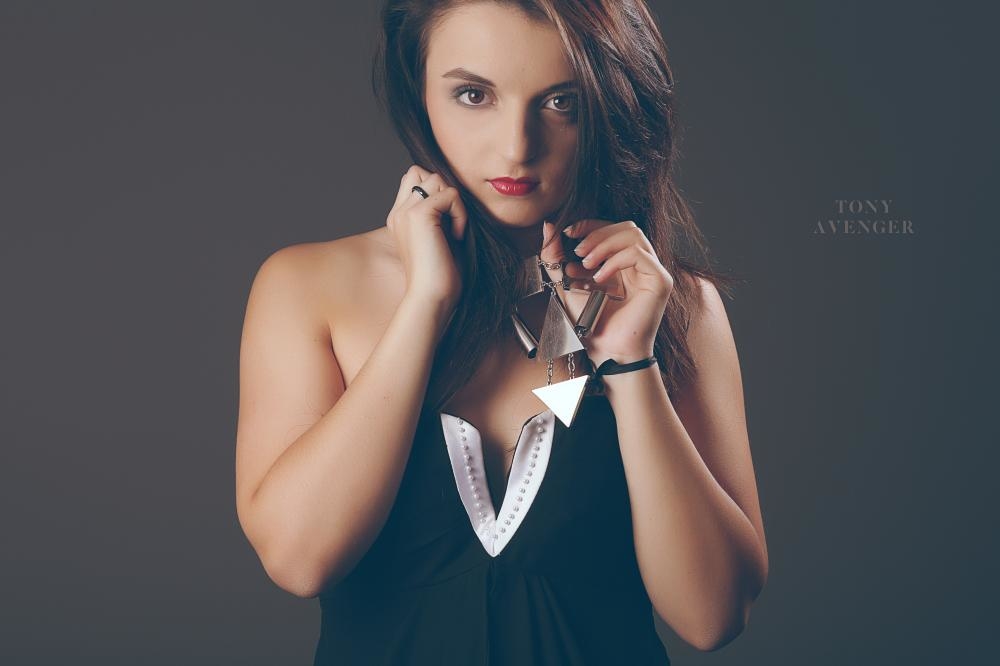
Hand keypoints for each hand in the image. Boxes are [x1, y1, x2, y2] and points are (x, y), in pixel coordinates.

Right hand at [386, 165, 467, 307]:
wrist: (431, 297)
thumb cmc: (441, 276)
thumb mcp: (440, 238)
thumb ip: (441, 214)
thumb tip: (455, 191)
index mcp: (399, 219)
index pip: (413, 179)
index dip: (436, 192)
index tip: (447, 223)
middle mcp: (399, 213)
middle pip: (423, 173)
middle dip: (444, 192)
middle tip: (451, 224)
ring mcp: (406, 212)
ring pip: (437, 179)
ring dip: (454, 202)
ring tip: (453, 231)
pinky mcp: (419, 214)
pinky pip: (451, 194)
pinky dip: (461, 213)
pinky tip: (457, 236)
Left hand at [540, 219, 673, 365]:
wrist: (606, 351)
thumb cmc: (590, 324)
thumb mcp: (566, 284)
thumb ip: (556, 258)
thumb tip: (549, 227)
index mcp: (622, 263)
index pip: (613, 229)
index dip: (591, 225)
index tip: (568, 232)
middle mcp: (639, 265)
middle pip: (626, 227)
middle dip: (597, 233)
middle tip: (578, 250)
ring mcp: (652, 272)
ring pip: (634, 235)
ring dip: (604, 244)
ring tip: (587, 264)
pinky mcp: (660, 281)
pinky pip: (639, 254)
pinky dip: (614, 260)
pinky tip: (600, 277)